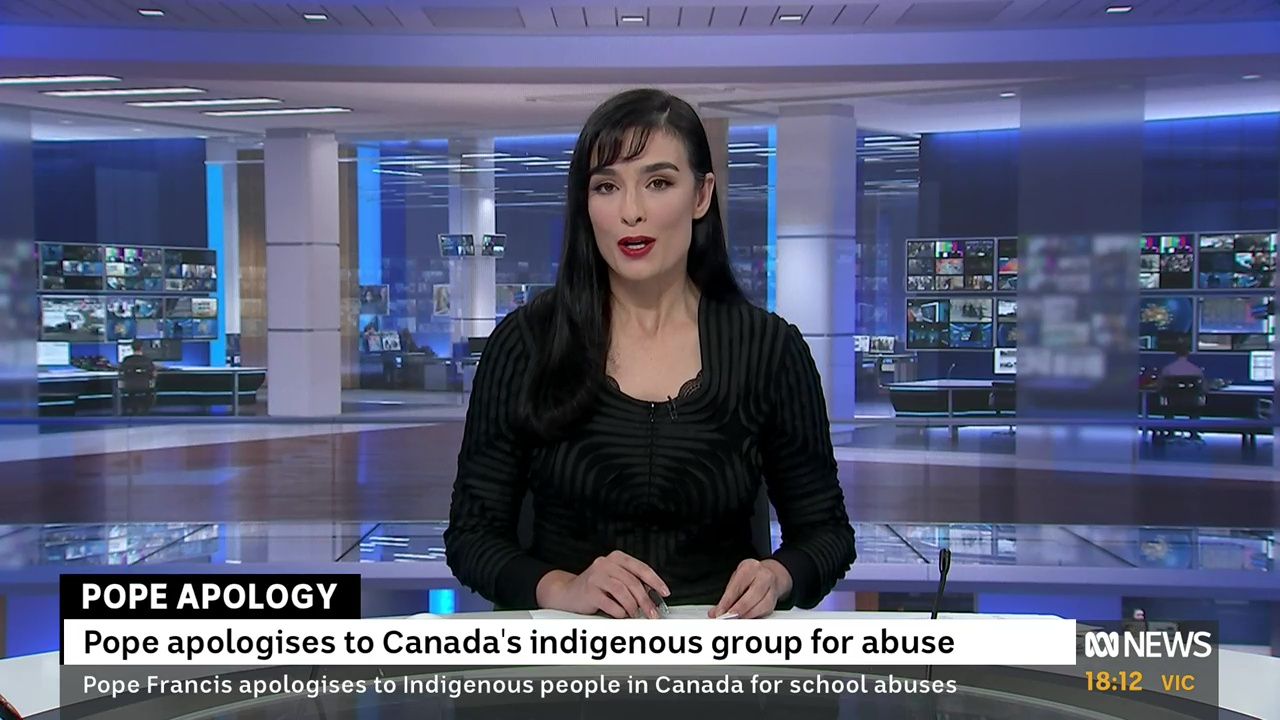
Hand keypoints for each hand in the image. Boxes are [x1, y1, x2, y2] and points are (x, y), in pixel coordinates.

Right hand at [536, 550, 669, 618]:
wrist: (567, 593)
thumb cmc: (595, 588)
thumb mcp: (615, 580)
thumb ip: (632, 583)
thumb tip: (654, 595)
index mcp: (616, 558)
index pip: (641, 568)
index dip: (656, 580)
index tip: (665, 592)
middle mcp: (605, 563)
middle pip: (633, 582)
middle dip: (646, 601)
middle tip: (652, 614)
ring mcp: (596, 575)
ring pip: (623, 592)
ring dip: (632, 608)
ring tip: (634, 615)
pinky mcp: (589, 590)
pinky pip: (611, 604)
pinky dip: (619, 612)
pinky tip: (620, 615)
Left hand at [710, 559, 791, 618]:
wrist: (771, 574)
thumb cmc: (750, 576)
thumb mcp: (736, 579)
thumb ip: (726, 596)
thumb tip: (715, 611)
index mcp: (749, 567)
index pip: (737, 587)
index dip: (727, 602)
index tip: (720, 612)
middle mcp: (763, 575)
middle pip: (751, 596)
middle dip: (738, 609)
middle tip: (727, 617)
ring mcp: (772, 587)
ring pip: (760, 605)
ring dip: (746, 615)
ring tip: (735, 619)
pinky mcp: (774, 599)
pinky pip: (765, 610)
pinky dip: (754, 616)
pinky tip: (746, 618)